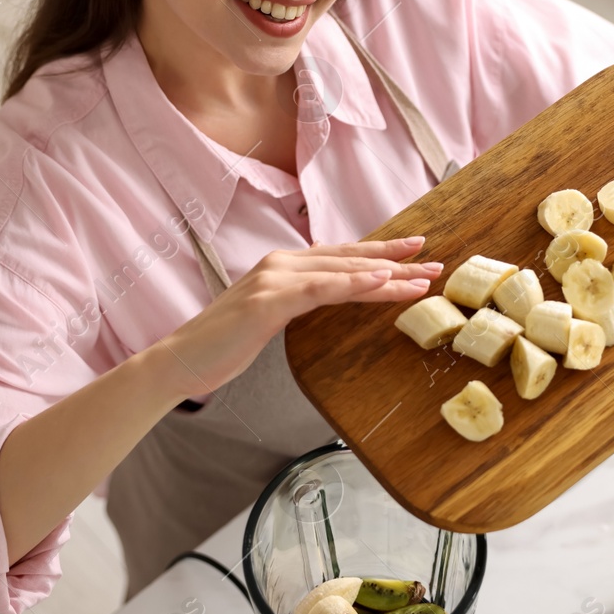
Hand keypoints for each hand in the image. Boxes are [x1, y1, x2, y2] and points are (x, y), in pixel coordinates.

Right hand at [153, 237, 437, 397]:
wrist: (181, 360)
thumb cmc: (224, 344)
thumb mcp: (268, 315)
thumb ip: (295, 297)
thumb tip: (322, 286)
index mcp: (282, 267)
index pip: (340, 257)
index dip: (378, 253)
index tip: (412, 254)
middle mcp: (280, 264)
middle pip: (349, 258)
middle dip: (393, 258)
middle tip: (432, 258)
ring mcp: (274, 279)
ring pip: (342, 271)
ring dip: (386, 272)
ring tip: (421, 276)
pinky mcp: (269, 301)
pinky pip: (322, 288)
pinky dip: (354, 282)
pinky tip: (380, 280)